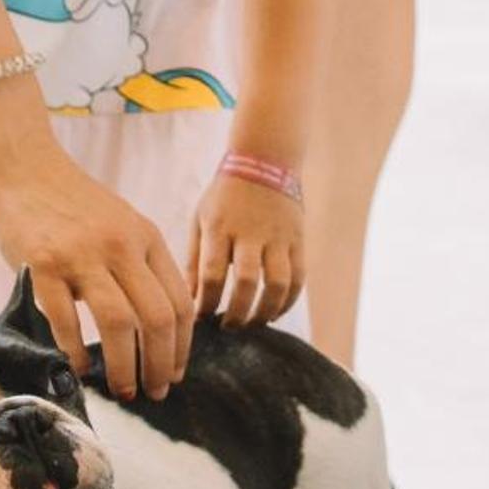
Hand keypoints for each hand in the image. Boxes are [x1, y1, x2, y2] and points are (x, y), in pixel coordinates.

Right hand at [0, 139, 192, 401]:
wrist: (20, 167)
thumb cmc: (69, 202)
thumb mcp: (119, 224)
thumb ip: (138, 264)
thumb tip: (153, 326)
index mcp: (146, 237)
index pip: (179, 302)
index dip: (180, 347)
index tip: (173, 373)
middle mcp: (121, 245)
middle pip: (157, 318)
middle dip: (160, 365)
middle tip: (153, 392)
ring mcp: (82, 254)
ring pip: (120, 324)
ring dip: (124, 367)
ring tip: (123, 389)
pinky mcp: (43, 263)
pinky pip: (66, 319)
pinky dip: (75, 351)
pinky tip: (78, 368)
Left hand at [189, 174, 304, 324]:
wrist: (264, 161)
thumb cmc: (224, 197)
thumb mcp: (200, 220)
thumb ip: (193, 260)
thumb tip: (190, 301)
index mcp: (219, 227)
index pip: (212, 273)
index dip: (206, 302)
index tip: (201, 319)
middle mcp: (250, 232)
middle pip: (247, 282)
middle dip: (237, 312)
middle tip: (228, 327)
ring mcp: (278, 236)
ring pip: (278, 284)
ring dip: (265, 311)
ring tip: (252, 323)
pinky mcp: (298, 240)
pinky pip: (298, 278)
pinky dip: (288, 301)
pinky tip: (274, 312)